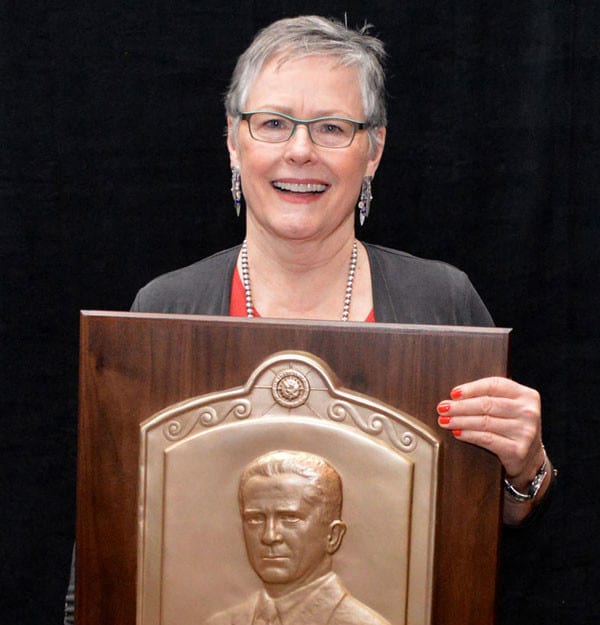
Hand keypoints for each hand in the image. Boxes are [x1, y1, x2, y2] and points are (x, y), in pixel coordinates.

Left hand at [436, 376, 548, 522]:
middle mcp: (528, 412)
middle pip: (487, 404)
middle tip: (442, 408)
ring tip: (444, 421)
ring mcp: (525, 431)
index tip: (453, 393)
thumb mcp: (508, 407)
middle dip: (460, 406)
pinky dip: (468, 434)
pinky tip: (457, 432)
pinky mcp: (517, 449)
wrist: (530, 459)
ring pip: (484, 422)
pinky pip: (486, 438)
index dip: (471, 388)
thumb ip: (490, 396)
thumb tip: (455, 396)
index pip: (495, 385)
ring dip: (460, 420)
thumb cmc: (512, 427)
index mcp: (527, 395)